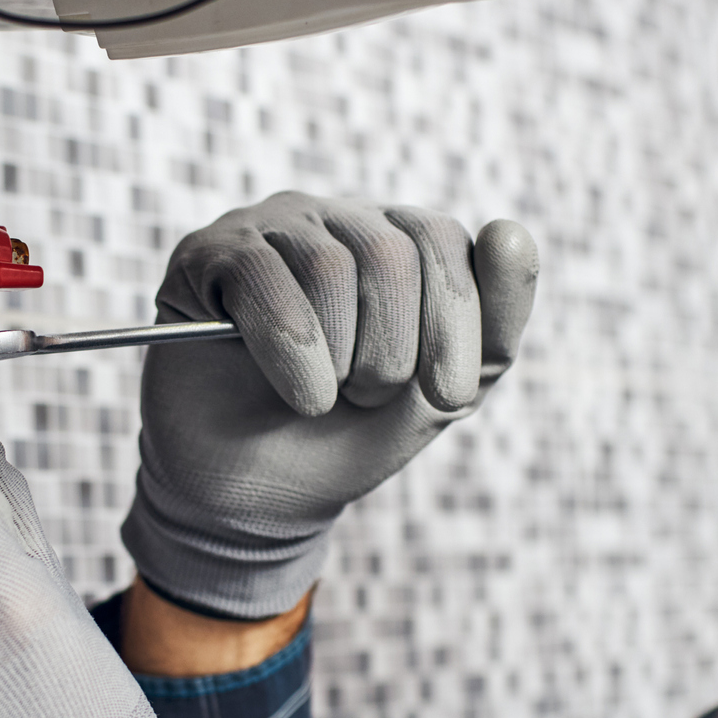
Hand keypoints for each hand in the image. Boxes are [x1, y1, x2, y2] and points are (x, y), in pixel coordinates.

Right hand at [122, 191, 538, 619]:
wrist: (253, 496)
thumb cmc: (347, 438)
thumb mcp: (440, 395)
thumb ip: (493, 325)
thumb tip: (510, 230)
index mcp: (398, 243)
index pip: (443, 239)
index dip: (455, 322)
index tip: (447, 394)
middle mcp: (335, 222)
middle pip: (391, 252)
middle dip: (393, 352)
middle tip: (369, 397)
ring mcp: (268, 231)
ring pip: (330, 269)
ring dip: (340, 361)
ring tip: (323, 399)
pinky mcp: (207, 255)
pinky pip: (262, 278)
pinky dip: (290, 352)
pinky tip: (295, 393)